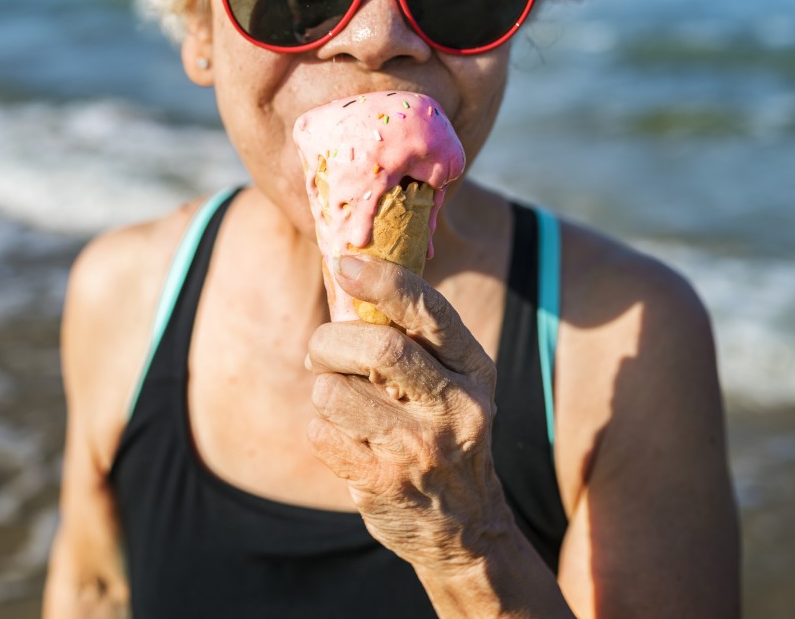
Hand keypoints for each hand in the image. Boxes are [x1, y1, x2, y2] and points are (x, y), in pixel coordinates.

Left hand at [306, 254, 511, 571]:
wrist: (467, 530)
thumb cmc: (443, 433)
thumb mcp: (453, 383)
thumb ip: (413, 339)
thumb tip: (347, 275)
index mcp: (474, 370)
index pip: (430, 311)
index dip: (383, 280)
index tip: (345, 263)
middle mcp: (457, 407)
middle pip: (378, 348)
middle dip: (330, 341)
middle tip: (320, 351)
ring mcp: (421, 449)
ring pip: (335, 392)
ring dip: (322, 390)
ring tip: (338, 402)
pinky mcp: (384, 482)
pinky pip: (320, 432)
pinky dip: (319, 427)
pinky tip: (344, 439)